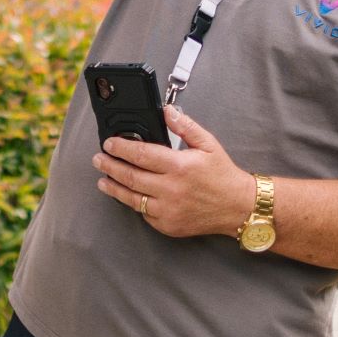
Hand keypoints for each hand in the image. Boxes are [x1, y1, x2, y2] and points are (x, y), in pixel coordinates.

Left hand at [93, 106, 256, 239]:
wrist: (238, 207)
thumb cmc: (223, 175)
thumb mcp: (208, 144)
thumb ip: (185, 126)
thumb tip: (166, 111)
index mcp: (180, 166)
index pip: (141, 154)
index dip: (121, 147)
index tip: (109, 143)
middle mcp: (171, 190)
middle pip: (131, 176)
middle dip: (111, 166)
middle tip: (99, 159)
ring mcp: (168, 210)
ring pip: (132, 199)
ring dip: (114, 188)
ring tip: (103, 180)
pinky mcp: (168, 225)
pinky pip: (144, 214)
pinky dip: (133, 203)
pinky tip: (126, 195)